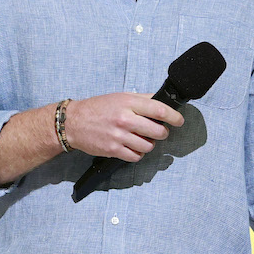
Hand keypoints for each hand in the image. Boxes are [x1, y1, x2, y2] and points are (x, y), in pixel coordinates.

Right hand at [65, 92, 183, 160]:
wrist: (73, 122)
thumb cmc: (98, 108)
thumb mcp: (120, 96)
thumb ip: (142, 99)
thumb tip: (162, 102)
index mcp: (128, 103)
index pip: (159, 110)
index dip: (174, 117)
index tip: (179, 120)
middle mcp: (125, 119)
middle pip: (158, 131)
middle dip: (163, 133)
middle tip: (159, 131)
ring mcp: (119, 136)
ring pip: (148, 146)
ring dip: (149, 144)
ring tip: (142, 138)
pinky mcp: (113, 150)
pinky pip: (136, 156)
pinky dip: (138, 153)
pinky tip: (133, 147)